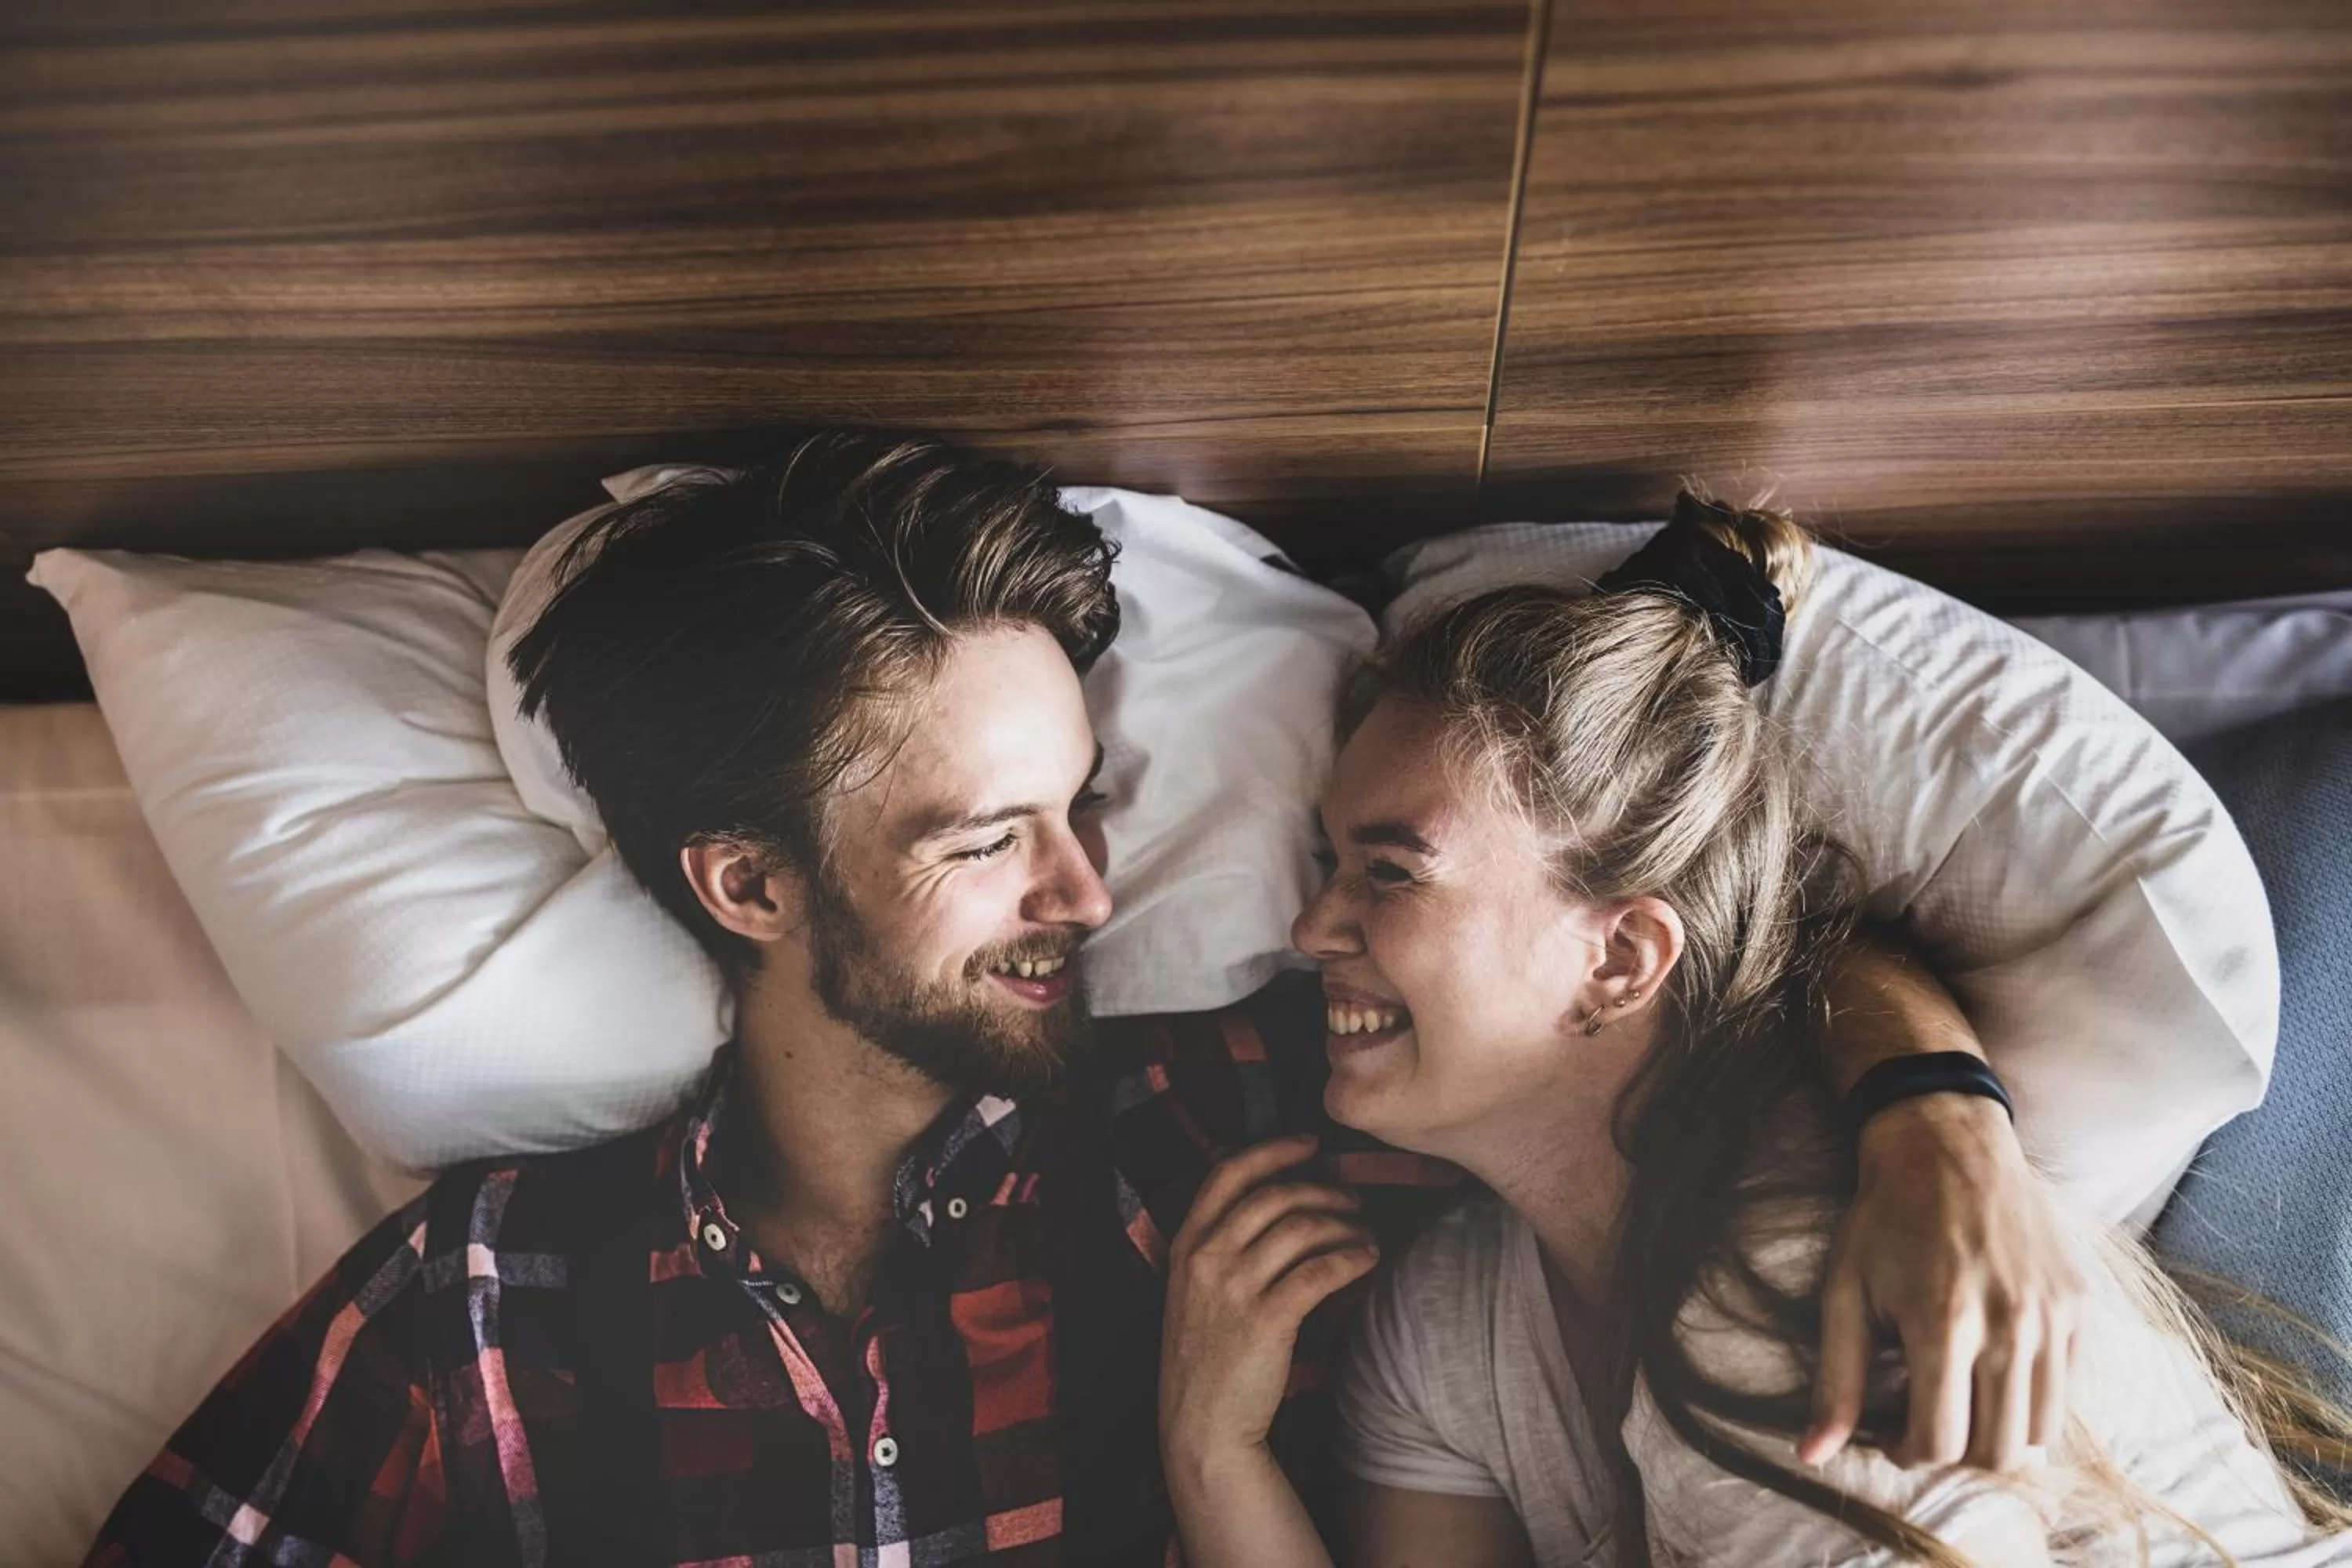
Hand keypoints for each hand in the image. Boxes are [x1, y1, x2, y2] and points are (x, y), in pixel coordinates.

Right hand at [1159, 1135, 1379, 1473]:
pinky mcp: (1267, 1320)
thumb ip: (1220, 1248)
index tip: (1309, 1144)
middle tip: (1351, 1199)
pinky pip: (1321, 1270)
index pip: (1227, 1173)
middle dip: (1322, 1190)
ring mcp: (1234, 1289)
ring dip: (1343, 1223)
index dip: (1272, 1151)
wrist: (1201, 1426)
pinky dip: (1352, 1258)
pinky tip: (1367, 1259)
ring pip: (1302, 1228)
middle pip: (1274, 1196)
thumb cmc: (1205, 1358)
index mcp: (1184, 1245)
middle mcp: (1206, 1258)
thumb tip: (1279, 1208)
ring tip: (1363, 1232)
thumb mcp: (1192, 1292)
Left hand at [1802, 1094, 2085, 1472]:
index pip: (1941, 1443)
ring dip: (1997, 1438)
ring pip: (2041, 1433)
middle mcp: (2010, 1326)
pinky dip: (2033, 1405)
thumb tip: (1812, 1455)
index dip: (1908, 1454)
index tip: (1889, 1435)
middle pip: (1997, 1452)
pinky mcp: (2080, 1307)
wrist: (1948, 1146)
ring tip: (1961, 1404)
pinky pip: (2068, 1393)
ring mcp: (2053, 1317)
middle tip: (1925, 1423)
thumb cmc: (1885, 1219)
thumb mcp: (1844, 1292)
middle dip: (1954, 1455)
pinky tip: (1994, 1375)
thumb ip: (1836, 1381)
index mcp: (1944, 1323)